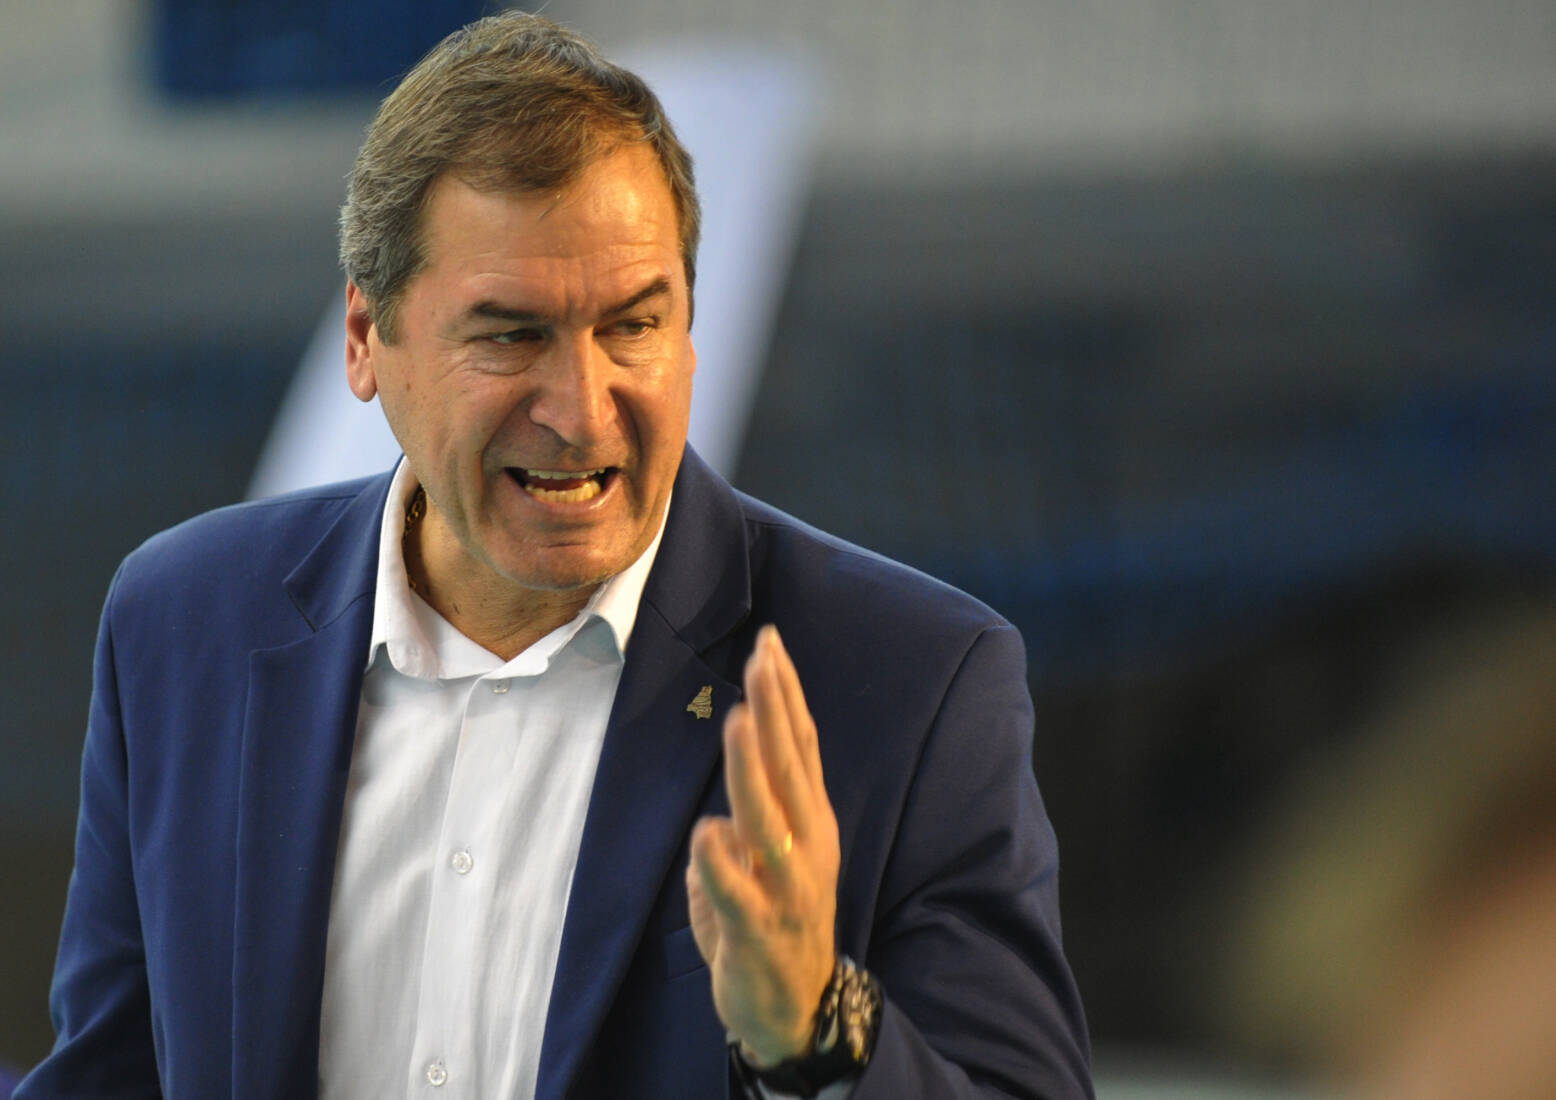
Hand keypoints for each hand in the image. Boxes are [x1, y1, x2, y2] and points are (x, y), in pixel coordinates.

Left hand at [686, 625, 840, 1065]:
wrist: (796, 1008)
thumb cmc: (776, 919)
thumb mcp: (776, 856)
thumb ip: (762, 811)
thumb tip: (738, 773)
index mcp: (811, 823)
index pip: (800, 746)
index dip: (787, 696)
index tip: (772, 646)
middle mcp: (806, 847)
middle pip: (790, 768)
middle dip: (776, 710)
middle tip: (763, 657)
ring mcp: (785, 888)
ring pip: (768, 820)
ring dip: (752, 769)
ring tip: (740, 720)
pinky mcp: (756, 928)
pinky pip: (737, 891)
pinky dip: (720, 862)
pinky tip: (708, 832)